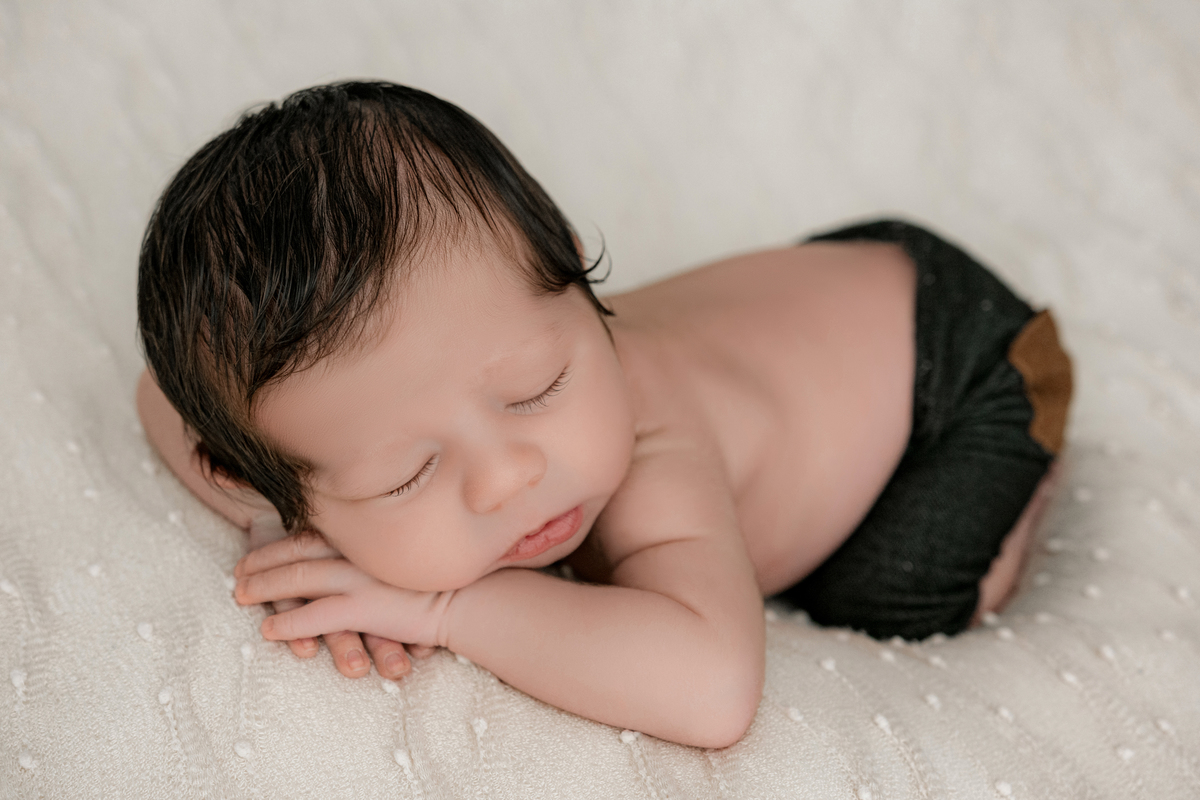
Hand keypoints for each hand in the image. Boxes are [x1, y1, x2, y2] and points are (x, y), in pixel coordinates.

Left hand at [245, 515, 431, 678]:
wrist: (468, 600)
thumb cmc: (440, 580)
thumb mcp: (405, 556)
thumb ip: (378, 551)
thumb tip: (357, 552)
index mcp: (368, 537)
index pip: (314, 534)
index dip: (281, 542)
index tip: (256, 549)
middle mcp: (360, 553)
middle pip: (299, 552)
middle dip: (263, 560)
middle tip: (238, 572)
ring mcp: (360, 579)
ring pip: (300, 579)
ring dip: (266, 586)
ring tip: (241, 595)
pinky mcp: (364, 607)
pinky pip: (316, 615)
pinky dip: (289, 622)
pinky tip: (269, 629)